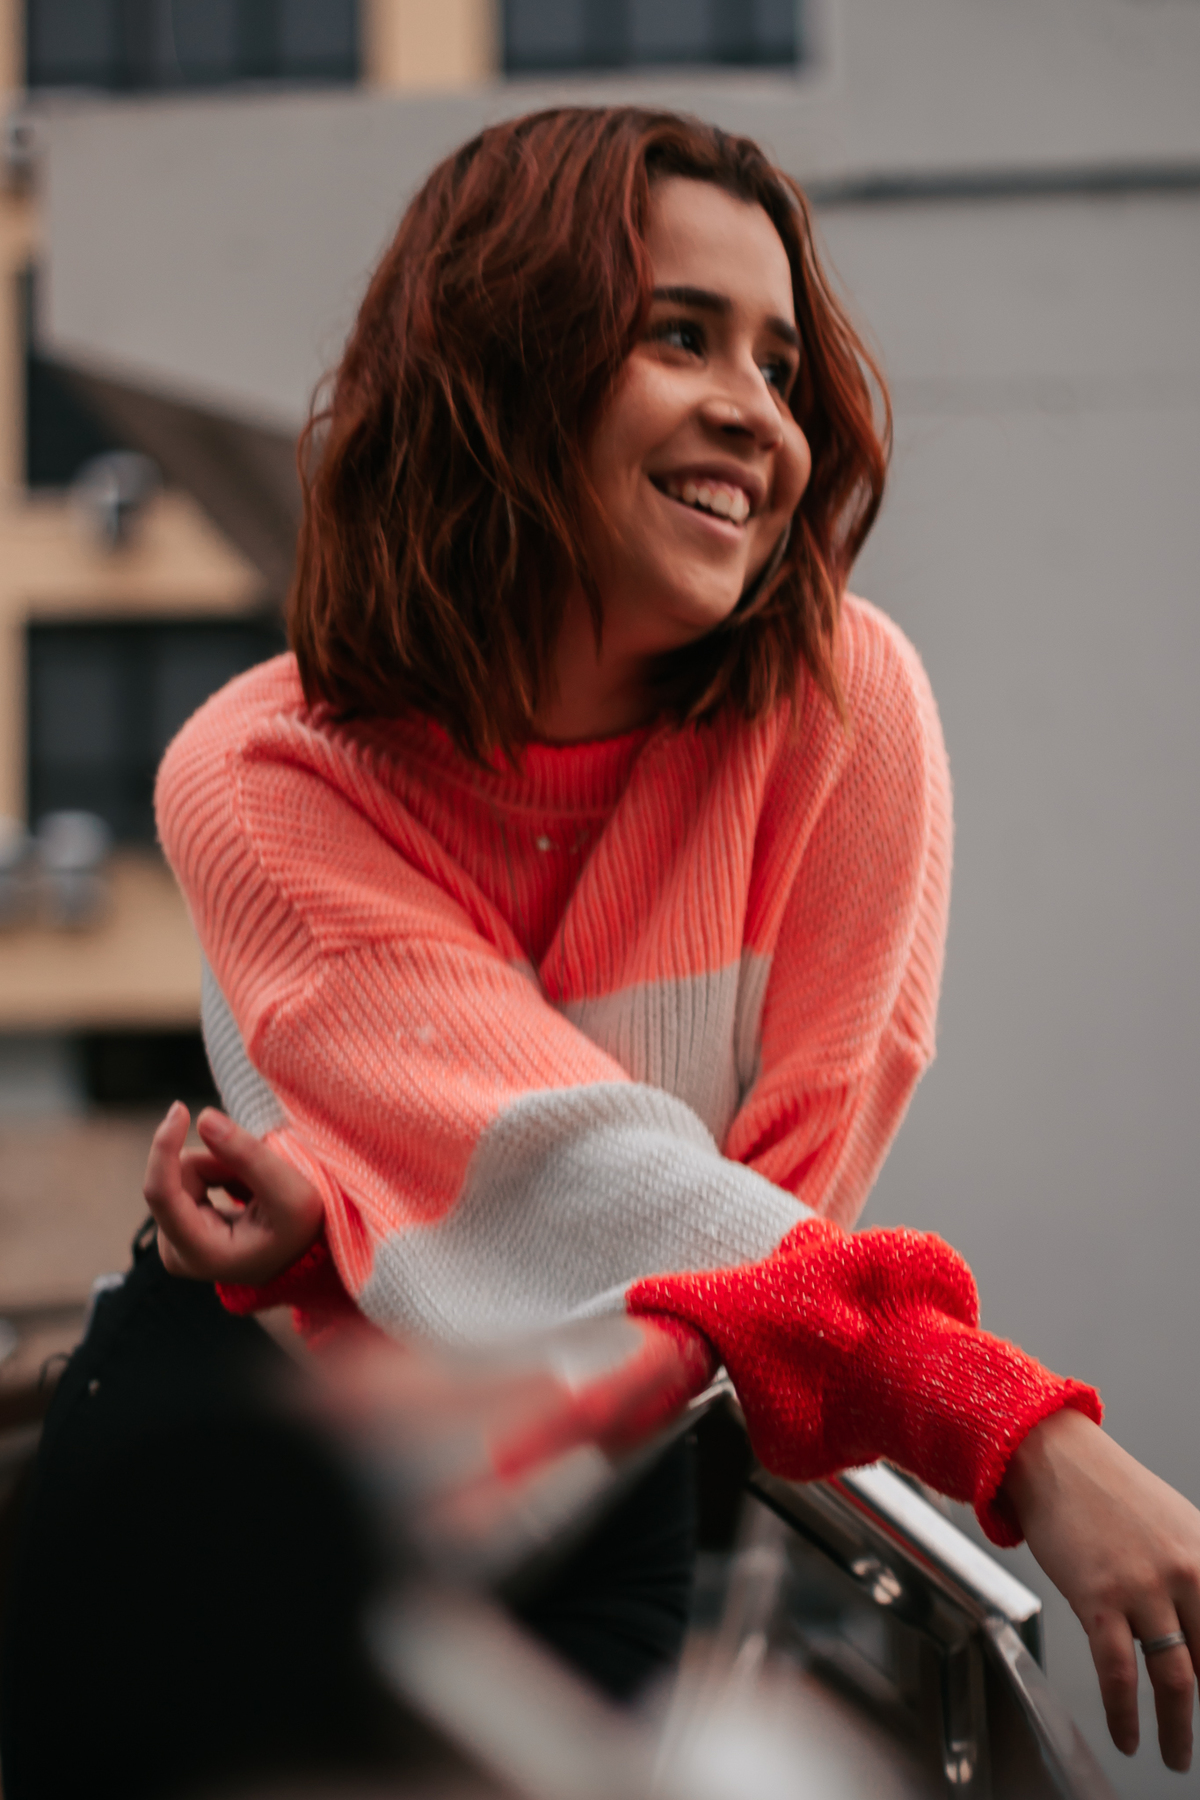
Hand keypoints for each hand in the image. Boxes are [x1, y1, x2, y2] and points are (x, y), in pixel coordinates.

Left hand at [143, 1102, 323, 1286]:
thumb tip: (204, 1118)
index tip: (180, 1109)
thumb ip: (249, 1157)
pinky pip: (189, 1176)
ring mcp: (175, 1241)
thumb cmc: (301, 1233)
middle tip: (258, 1180)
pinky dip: (219, 1174)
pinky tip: (244, 1195)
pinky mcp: (179, 1226)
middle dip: (218, 1162)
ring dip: (223, 1167)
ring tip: (255, 1191)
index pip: (160, 1194)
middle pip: (177, 1176)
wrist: (305, 1257)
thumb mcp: (291, 1195)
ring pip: (183, 1172)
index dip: (165, 1147)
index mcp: (199, 1254)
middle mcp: (176, 1253)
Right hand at [1004, 1406, 1199, 1770]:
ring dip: (1178, 1729)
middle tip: (1199, 1735)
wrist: (1053, 1456)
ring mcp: (1142, 1587)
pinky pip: (1118, 1673)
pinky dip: (1124, 1714)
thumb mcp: (1177, 1524)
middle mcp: (1185, 1572)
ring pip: (1175, 1679)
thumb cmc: (1109, 1490)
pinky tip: (1127, 1735)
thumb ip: (1198, 1576)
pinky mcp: (1098, 1598)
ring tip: (1176, 1755)